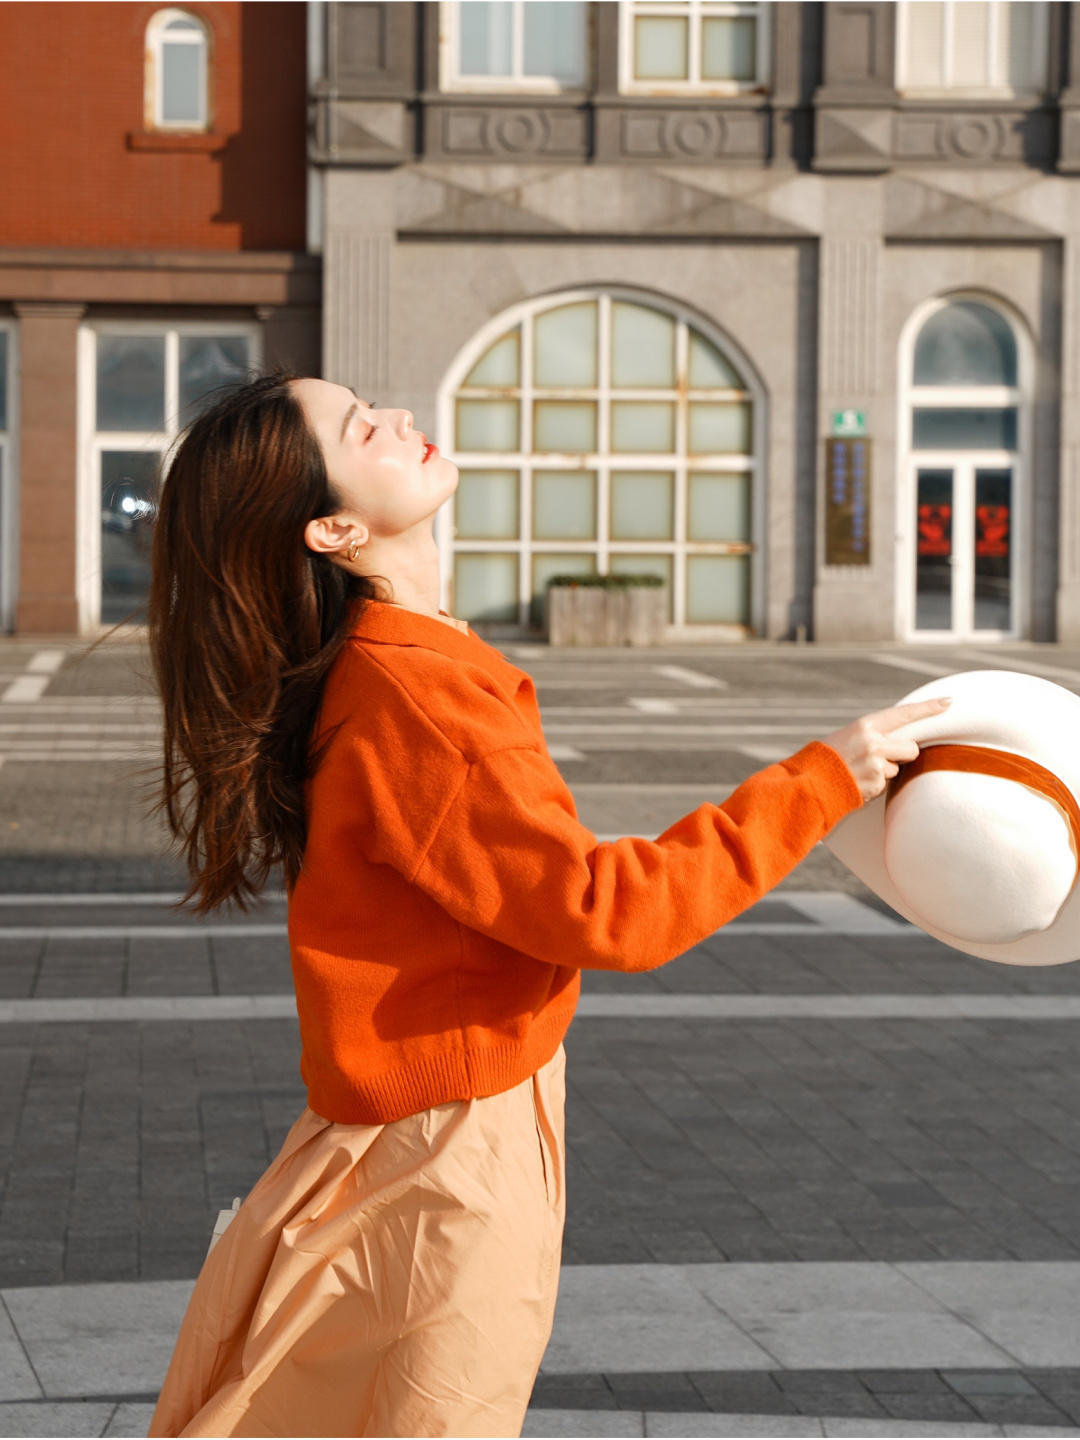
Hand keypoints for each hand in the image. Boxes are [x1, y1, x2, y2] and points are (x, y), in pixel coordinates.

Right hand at [820, 697, 952, 804]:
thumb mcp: (850, 736)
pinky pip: (885, 785)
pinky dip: (874, 785)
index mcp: (866, 726)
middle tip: (883, 757)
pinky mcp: (876, 786)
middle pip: (910, 748)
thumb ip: (875, 735)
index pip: (903, 714)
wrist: (808, 783)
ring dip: (884, 772)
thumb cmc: (828, 757)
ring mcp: (876, 766)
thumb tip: (903, 740)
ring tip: (859, 772)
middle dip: (903, 755)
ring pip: (897, 769)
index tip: (948, 702)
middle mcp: (874, 744)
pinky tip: (857, 782)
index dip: (927, 708)